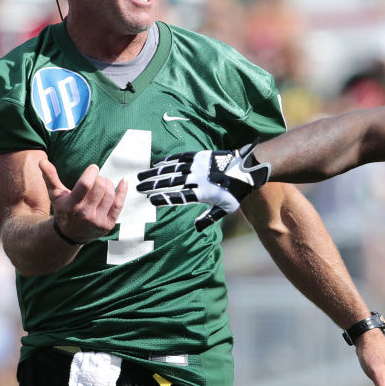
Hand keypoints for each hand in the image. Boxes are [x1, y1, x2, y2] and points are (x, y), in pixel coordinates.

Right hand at [40, 160, 126, 242]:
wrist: (69, 234)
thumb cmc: (63, 209)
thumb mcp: (55, 194)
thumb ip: (50, 177)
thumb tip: (42, 161)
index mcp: (72, 205)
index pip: (86, 184)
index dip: (92, 172)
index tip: (93, 167)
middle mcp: (85, 214)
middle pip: (100, 188)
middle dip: (100, 178)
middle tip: (97, 177)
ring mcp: (97, 221)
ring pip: (110, 194)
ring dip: (109, 184)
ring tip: (103, 183)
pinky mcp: (108, 225)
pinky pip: (119, 204)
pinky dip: (122, 191)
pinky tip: (123, 182)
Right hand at [137, 143, 270, 229]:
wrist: (246, 169)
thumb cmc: (235, 192)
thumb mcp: (225, 209)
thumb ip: (209, 218)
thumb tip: (197, 228)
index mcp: (203, 193)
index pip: (180, 197)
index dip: (164, 198)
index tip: (150, 200)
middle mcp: (198, 179)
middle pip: (171, 182)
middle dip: (152, 185)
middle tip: (138, 188)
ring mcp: (198, 166)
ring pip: (172, 169)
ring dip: (155, 173)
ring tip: (141, 176)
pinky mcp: (200, 156)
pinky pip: (180, 158)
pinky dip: (168, 162)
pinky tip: (157, 165)